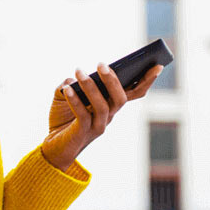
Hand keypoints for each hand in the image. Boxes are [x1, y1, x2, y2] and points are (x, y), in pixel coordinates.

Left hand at [41, 63, 163, 170]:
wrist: (52, 146)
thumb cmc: (62, 118)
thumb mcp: (65, 94)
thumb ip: (71, 82)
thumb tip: (73, 78)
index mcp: (111, 105)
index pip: (134, 92)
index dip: (147, 80)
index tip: (157, 65)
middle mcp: (109, 116)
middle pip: (121, 98)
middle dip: (113, 80)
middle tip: (101, 64)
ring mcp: (98, 126)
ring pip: (102, 106)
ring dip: (91, 87)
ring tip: (79, 71)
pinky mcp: (83, 133)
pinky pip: (83, 115)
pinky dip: (75, 100)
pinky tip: (66, 88)